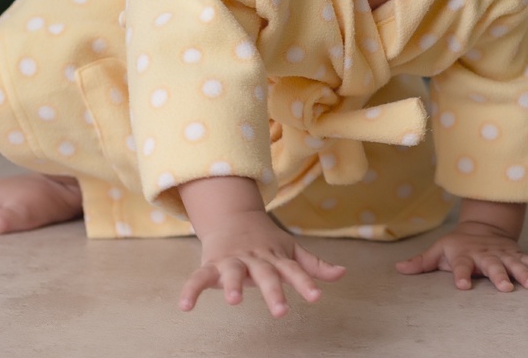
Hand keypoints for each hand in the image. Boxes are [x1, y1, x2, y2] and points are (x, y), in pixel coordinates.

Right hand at [178, 210, 345, 316]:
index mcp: (275, 257)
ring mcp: (232, 260)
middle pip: (265, 274)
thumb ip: (312, 265)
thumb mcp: (289, 250)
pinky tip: (185, 307)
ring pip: (232, 273)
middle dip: (272, 291)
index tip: (316, 296)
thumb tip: (342, 273)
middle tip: (281, 311)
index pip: (293, 270)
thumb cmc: (265, 240)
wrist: (232, 216)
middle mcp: (255, 258)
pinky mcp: (211, 265)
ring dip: (232, 285)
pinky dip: (191, 290)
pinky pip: (198, 278)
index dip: (305, 283)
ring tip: (234, 300)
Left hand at [395, 220, 527, 290]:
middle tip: (506, 288)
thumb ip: (421, 262)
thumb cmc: (458, 243)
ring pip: (517, 264)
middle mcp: (487, 256)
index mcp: (465, 255)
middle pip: (493, 266)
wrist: (484, 226)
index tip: (461, 286)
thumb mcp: (438, 250)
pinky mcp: (519, 256)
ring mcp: (505, 255)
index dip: (460, 275)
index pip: (460, 266)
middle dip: (500, 276)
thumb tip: (398, 268)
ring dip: (526, 274)